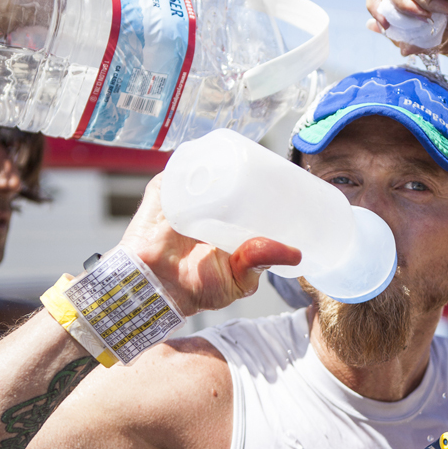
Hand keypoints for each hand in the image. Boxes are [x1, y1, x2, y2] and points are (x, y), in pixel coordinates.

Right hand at [120, 177, 299, 313]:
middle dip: (254, 171)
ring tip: (246, 161)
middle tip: (272, 170)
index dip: (271, 191)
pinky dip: (197, 160)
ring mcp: (189, 194)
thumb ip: (262, 263)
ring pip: (212, 167)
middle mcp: (212, 207)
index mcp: (232, 225)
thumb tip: (294, 254)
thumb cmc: (195, 289)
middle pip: (236, 178)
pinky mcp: (166, 187)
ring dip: (227, 161)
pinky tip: (214, 159)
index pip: (255, 198)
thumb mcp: (239, 280)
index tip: (289, 185)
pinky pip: (184, 165)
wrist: (154, 288)